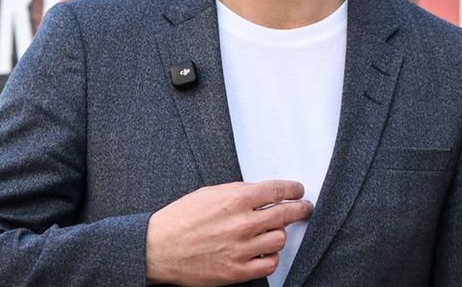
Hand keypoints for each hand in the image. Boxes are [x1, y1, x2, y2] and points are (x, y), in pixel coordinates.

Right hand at [145, 180, 311, 285]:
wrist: (158, 249)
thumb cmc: (179, 220)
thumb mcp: (207, 194)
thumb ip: (236, 192)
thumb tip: (261, 192)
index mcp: (234, 200)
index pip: (276, 191)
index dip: (292, 189)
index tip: (298, 190)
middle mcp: (241, 224)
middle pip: (285, 214)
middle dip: (299, 209)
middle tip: (304, 208)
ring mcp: (241, 249)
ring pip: (280, 239)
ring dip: (280, 234)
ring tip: (273, 232)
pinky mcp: (237, 271)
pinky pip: (270, 264)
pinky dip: (271, 257)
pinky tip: (264, 251)